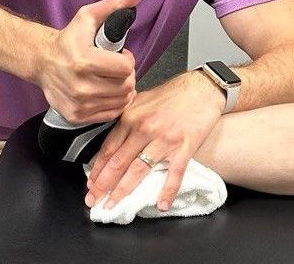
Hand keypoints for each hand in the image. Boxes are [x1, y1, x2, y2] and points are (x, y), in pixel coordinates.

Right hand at [38, 0, 140, 124]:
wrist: (42, 62)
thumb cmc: (69, 39)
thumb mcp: (88, 17)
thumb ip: (114, 5)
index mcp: (84, 61)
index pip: (125, 68)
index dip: (128, 60)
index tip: (121, 56)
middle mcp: (80, 86)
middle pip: (126, 86)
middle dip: (127, 76)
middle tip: (117, 69)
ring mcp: (78, 104)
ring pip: (121, 102)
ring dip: (122, 90)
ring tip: (112, 79)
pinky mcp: (76, 116)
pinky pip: (110, 114)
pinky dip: (113, 104)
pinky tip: (106, 92)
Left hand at [84, 70, 223, 210]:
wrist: (203, 88)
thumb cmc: (173, 94)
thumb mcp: (142, 99)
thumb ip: (126, 117)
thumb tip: (111, 137)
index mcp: (131, 117)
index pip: (109, 148)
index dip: (97, 169)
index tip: (90, 184)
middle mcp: (144, 128)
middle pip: (118, 162)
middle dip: (103, 185)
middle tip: (93, 201)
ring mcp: (165, 139)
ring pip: (139, 170)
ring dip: (123, 191)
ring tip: (113, 205)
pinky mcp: (185, 147)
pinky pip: (174, 173)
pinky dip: (167, 191)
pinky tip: (161, 205)